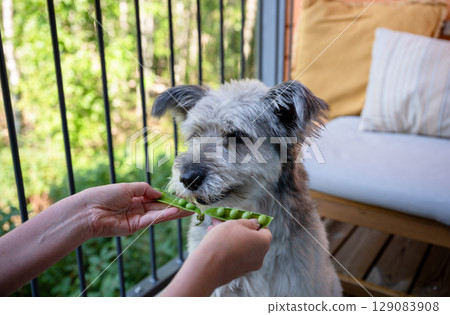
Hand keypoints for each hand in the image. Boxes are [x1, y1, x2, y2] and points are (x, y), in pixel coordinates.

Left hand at [77, 182, 192, 237]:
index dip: (169, 197)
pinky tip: (174, 212)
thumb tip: (159, 193)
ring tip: (189, 211)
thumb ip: (145, 189)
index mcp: (135, 197)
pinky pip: (152, 220)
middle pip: (161, 207)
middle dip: (176, 207)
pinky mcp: (134, 227)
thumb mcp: (128, 187)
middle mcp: (138, 208)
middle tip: (192, 206)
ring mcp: (137, 219)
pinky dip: (163, 216)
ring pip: (159, 215)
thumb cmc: (104, 195)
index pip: (156, 198)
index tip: (182, 197)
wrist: (88, 210)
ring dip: (174, 213)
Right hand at [161, 218, 271, 295]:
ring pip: (241, 247)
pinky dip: (227, 248)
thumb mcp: (236, 224)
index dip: (255, 223)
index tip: (244, 218)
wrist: (208, 266)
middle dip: (238, 229)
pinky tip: (213, 240)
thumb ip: (248, 222)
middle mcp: (259, 256)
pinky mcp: (236, 273)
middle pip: (251, 238)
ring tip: (214, 228)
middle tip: (226, 221)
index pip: (265, 230)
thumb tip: (255, 223)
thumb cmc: (224, 241)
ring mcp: (248, 266)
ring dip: (230, 237)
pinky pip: (234, 256)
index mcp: (263, 243)